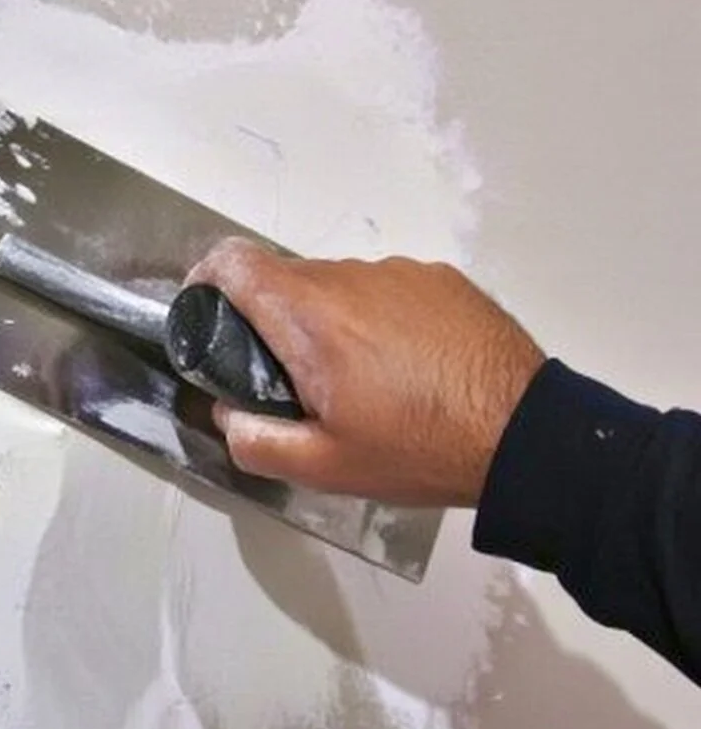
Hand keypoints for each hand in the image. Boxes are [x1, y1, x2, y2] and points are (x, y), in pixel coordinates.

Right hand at [186, 238, 544, 506]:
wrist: (524, 434)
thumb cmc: (418, 449)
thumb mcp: (324, 467)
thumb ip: (254, 441)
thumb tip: (226, 413)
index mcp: (311, 317)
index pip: (234, 261)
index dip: (205, 279)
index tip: (206, 313)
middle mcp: (351, 277)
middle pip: (285, 277)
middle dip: (271, 319)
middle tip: (290, 378)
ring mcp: (401, 271)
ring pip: (338, 284)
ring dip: (328, 320)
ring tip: (361, 379)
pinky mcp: (441, 278)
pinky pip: (385, 288)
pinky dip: (376, 317)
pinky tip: (406, 365)